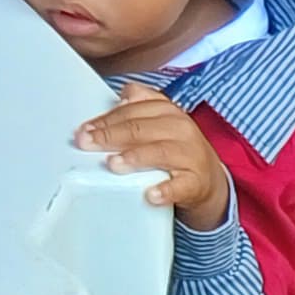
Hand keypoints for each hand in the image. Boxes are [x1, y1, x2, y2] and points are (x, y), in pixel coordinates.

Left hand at [78, 87, 231, 230]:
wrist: (209, 178)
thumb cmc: (176, 148)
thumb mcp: (160, 123)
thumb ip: (138, 108)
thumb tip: (118, 99)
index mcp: (168, 112)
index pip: (133, 112)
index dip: (106, 120)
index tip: (85, 130)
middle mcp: (180, 130)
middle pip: (140, 129)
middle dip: (110, 136)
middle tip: (88, 143)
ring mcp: (190, 156)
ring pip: (159, 153)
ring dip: (134, 158)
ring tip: (113, 164)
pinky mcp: (196, 183)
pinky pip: (180, 186)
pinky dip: (165, 191)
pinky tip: (150, 195)